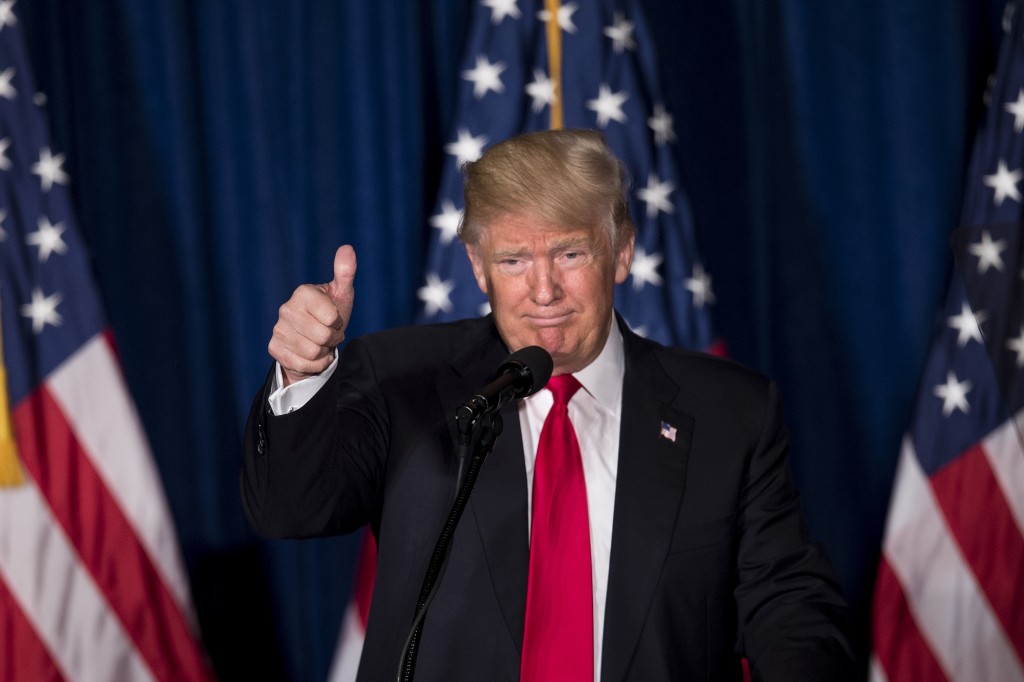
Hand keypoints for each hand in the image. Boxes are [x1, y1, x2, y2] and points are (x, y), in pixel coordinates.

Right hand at [269, 245, 355, 386]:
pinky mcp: (274, 348)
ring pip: (313, 352)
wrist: (315, 339)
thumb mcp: (341, 294)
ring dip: (323, 352)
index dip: (338, 322)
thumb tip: (347, 248)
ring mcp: (278, 329)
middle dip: (332, 339)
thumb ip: (345, 272)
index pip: (331, 317)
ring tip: (319, 342)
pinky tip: (313, 355)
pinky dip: (314, 364)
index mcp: (303, 292)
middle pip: (323, 336)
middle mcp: (286, 309)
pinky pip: (302, 364)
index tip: (333, 318)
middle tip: (328, 333)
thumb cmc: (331, 313)